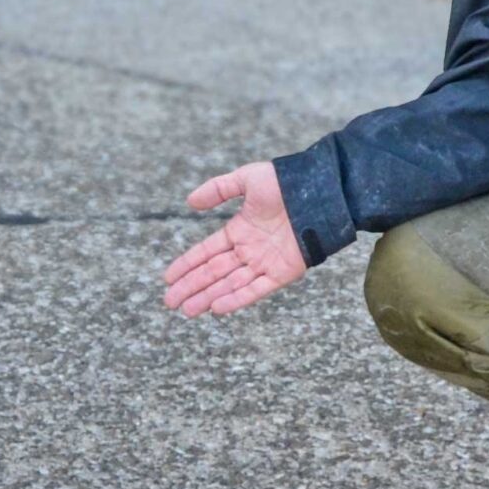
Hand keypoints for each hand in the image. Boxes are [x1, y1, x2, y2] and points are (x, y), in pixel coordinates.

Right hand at [163, 161, 306, 317]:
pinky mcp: (283, 273)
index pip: (206, 252)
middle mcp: (249, 250)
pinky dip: (237, 299)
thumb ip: (218, 189)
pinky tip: (217, 308)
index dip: (187, 264)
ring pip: (230, 284)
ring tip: (186, 310)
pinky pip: (256, 289)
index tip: (168, 278)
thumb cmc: (286, 182)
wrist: (320, 191)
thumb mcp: (247, 179)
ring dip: (208, 297)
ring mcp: (265, 263)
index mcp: (239, 230)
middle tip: (169, 302)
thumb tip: (189, 202)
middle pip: (214, 273)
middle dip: (191, 287)